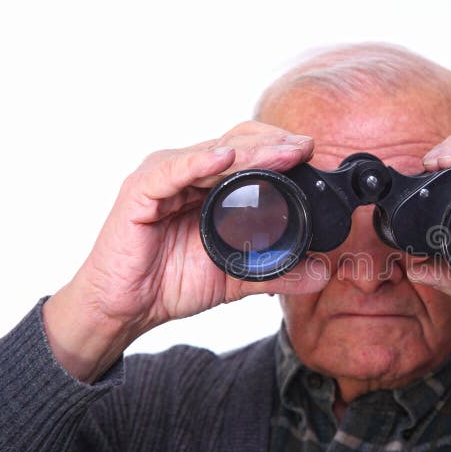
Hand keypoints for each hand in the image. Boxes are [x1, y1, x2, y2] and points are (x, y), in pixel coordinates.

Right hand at [43, 122, 328, 381]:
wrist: (128, 308)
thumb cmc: (172, 283)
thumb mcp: (237, 276)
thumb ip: (279, 272)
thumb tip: (322, 273)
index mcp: (208, 184)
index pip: (247, 151)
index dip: (278, 148)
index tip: (310, 152)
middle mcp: (186, 172)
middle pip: (235, 143)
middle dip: (273, 143)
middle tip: (305, 147)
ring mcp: (162, 177)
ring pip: (211, 153)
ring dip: (251, 152)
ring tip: (284, 152)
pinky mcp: (140, 192)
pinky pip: (172, 171)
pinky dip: (200, 162)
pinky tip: (225, 158)